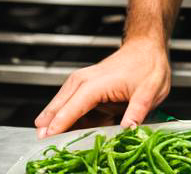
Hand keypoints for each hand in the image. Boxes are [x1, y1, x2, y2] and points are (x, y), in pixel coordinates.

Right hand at [35, 38, 170, 138]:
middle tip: (40, 143)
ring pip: (60, 104)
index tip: (47, 138)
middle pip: (60, 105)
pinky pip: (67, 104)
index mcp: (98, 83)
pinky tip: (59, 130)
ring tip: (44, 139)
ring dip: (51, 121)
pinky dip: (61, 117)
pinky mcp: (84, 87)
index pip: (73, 106)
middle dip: (48, 124)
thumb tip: (128, 129)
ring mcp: (82, 83)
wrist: (145, 47)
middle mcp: (84, 81)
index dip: (60, 123)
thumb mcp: (150, 89)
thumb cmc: (148, 65)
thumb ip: (138, 110)